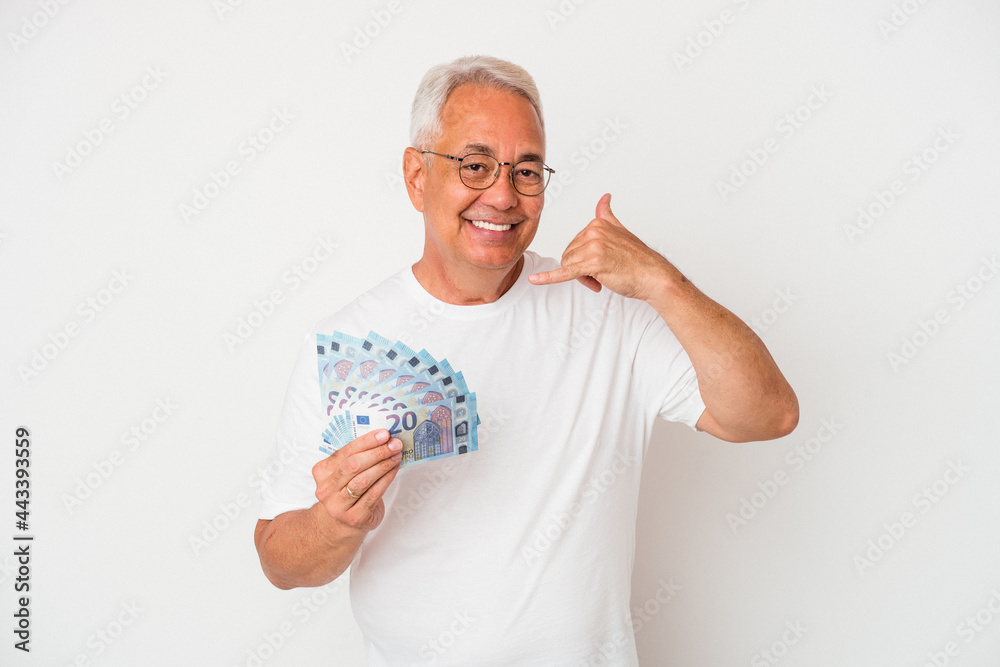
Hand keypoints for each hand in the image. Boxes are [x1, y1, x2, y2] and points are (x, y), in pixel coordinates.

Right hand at [312, 428, 401, 533]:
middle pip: (353, 465)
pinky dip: (386, 480)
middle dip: (377, 453)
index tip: (384, 434)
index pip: (345, 452)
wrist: (340, 524)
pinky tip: (394, 470)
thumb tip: (383, 439)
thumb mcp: (343, 473)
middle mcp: (326, 489)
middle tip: (394, 444)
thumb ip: (355, 457)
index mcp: (321, 472)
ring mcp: (338, 506)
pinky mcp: (354, 517)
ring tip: (396, 456)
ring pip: (363, 480)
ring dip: (383, 465)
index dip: (366, 442)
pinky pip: (373, 494)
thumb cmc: (346, 492)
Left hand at [528, 193, 673, 300]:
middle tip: (603, 274)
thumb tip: (604, 197)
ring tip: (603, 278)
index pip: (575, 244)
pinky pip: (565, 272)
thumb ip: (607, 215)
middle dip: (582, 269)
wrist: (654, 276)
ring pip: (570, 266)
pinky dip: (548, 278)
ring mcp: (593, 247)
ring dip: (584, 277)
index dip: (584, 258)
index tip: (602, 263)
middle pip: (569, 255)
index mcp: (596, 223)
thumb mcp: (620, 231)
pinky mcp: (592, 265)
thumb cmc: (638, 259)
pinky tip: (534, 280)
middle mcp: (593, 232)